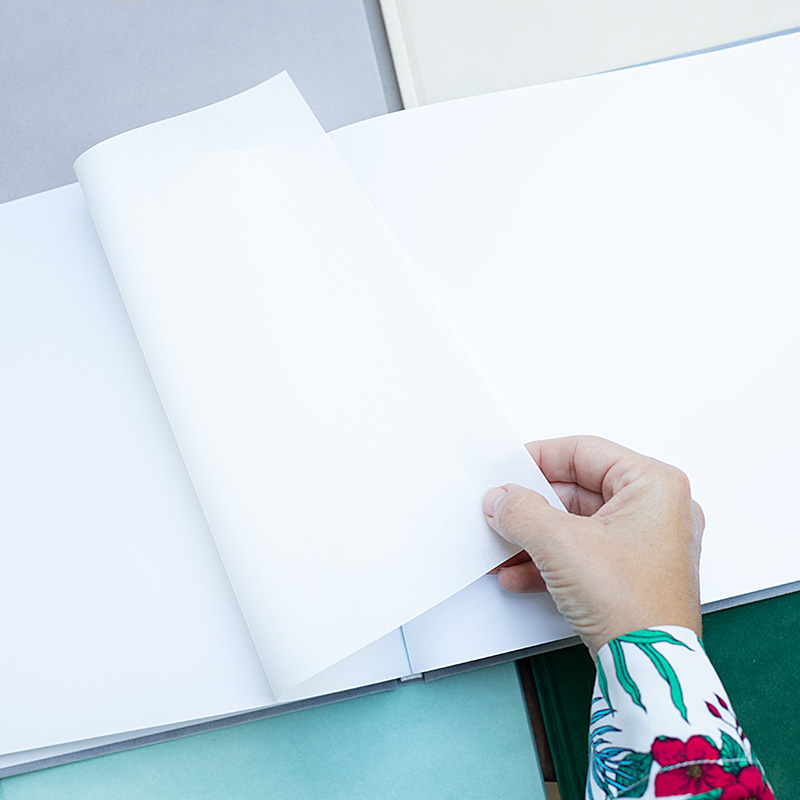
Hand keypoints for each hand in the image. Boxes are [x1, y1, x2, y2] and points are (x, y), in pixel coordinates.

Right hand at [482, 436, 703, 658]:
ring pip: (576, 526)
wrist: (649, 669)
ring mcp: (646, 545)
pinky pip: (583, 554)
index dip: (540, 458)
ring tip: (502, 545)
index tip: (508, 469)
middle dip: (532, 507)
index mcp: (654, 486)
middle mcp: (656, 511)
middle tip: (500, 509)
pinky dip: (550, 561)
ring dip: (535, 537)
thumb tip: (501, 499)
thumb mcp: (561, 544)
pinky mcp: (631, 575)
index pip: (585, 452)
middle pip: (577, 491)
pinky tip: (517, 574)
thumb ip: (522, 512)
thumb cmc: (633, 604)